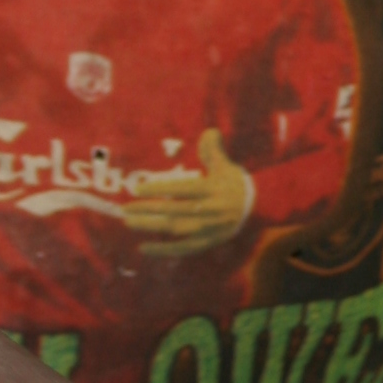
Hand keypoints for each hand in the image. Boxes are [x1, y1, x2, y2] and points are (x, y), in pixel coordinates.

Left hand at [120, 125, 253, 249]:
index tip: (137, 188)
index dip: (159, 189)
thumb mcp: (226, 165)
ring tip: (129, 222)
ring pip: (174, 230)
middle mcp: (208, 210)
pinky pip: (182, 249)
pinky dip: (162, 250)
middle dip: (146, 210)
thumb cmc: (235, 183)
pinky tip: (143, 248)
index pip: (180, 189)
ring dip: (150, 227)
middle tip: (124, 208)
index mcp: (211, 189)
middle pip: (172, 210)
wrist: (257, 207)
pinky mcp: (206, 242)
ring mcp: (206, 229)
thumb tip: (209, 131)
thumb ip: (213, 150)